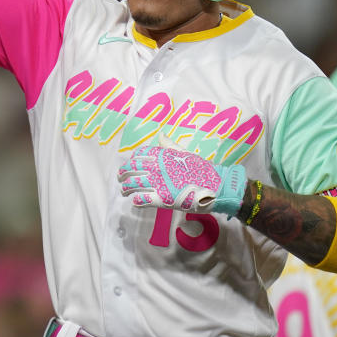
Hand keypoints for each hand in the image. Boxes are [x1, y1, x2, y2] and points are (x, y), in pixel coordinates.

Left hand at [117, 145, 247, 215]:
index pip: (139, 154)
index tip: (130, 164)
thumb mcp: (185, 153)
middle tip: (120, 179)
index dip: (132, 159)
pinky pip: (142, 199)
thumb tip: (160, 134)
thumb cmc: (202, 169)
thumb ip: (170, 145)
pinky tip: (135, 202)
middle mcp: (158, 167)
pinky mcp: (162, 199)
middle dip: (123, 173)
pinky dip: (136, 201)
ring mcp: (159, 183)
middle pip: (132, 168)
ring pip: (133, 184)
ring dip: (126, 188)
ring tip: (124, 191)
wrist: (216, 185)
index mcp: (163, 155)